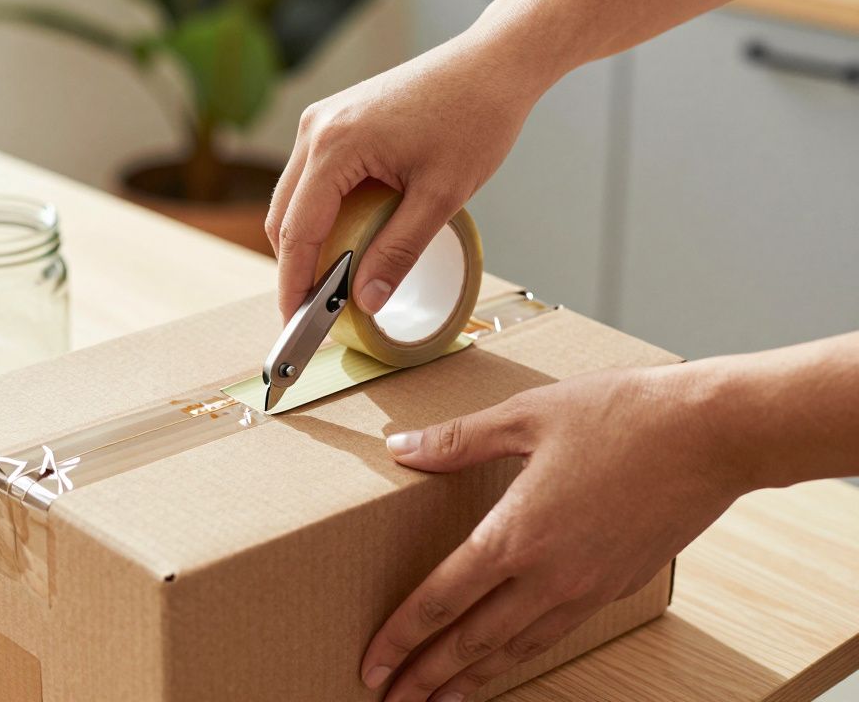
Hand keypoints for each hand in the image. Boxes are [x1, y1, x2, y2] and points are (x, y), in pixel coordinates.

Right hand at [265, 23, 557, 321]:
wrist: (492, 64)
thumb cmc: (474, 118)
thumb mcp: (441, 197)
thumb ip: (398, 252)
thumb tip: (365, 300)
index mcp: (336, 145)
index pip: (297, 230)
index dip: (294, 283)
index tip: (297, 322)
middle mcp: (317, 129)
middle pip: (283, 216)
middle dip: (295, 266)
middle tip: (315, 309)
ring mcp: (322, 120)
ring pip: (292, 198)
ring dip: (306, 240)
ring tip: (331, 280)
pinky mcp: (335, 120)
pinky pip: (311, 178)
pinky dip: (319, 214)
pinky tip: (343, 239)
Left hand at [361, 365, 752, 701]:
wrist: (717, 434)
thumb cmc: (627, 415)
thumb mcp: (528, 415)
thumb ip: (460, 439)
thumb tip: (403, 447)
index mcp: (518, 534)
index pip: (441, 599)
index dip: (401, 636)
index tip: (373, 662)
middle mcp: (551, 575)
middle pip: (474, 641)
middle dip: (427, 676)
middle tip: (393, 699)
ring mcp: (590, 587)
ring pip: (519, 647)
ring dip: (476, 677)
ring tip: (444, 698)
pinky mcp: (621, 584)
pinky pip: (559, 630)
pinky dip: (525, 652)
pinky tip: (512, 653)